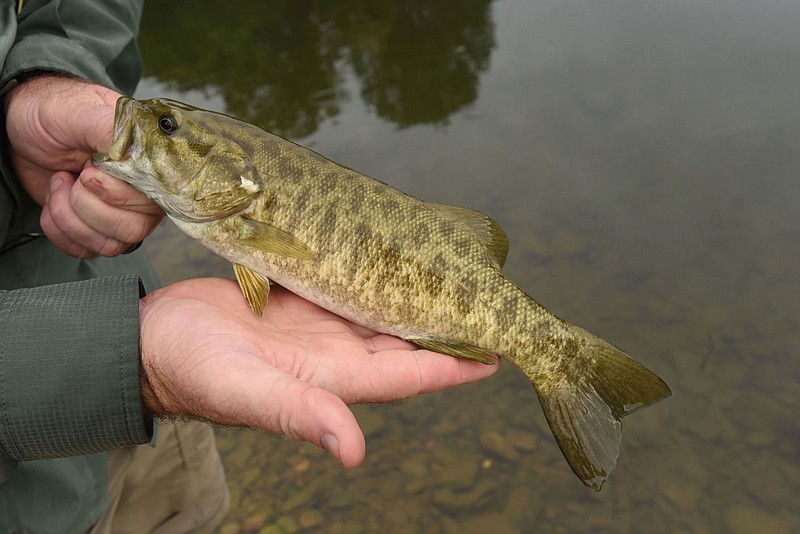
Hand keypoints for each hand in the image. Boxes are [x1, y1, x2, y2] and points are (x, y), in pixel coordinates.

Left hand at [3, 75, 162, 257]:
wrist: (22, 124)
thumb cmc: (56, 111)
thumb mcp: (83, 113)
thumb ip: (113, 131)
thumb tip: (140, 155)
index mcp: (150, 165)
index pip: (152, 201)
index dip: (115, 193)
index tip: (88, 168)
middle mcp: (144, 194)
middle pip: (131, 229)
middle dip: (85, 205)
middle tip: (72, 175)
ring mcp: (123, 214)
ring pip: (110, 245)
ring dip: (69, 217)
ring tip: (60, 184)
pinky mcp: (98, 229)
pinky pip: (87, 250)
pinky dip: (60, 230)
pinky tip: (56, 200)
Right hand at [139, 278, 498, 466]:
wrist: (149, 339)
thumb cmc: (190, 368)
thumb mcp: (244, 390)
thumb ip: (298, 414)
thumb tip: (351, 451)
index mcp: (332, 378)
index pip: (409, 372)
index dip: (454, 365)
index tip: (498, 350)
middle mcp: (336, 353)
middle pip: (406, 342)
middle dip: (447, 328)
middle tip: (489, 302)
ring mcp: (321, 326)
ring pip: (384, 312)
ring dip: (418, 300)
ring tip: (455, 276)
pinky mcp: (303, 301)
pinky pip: (351, 286)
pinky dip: (377, 275)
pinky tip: (397, 257)